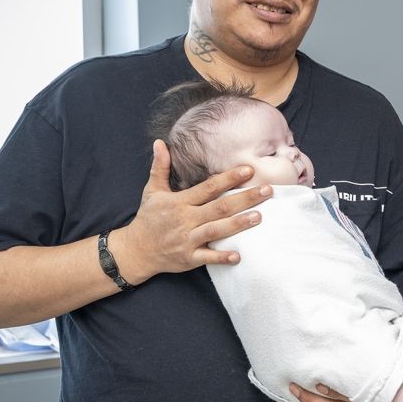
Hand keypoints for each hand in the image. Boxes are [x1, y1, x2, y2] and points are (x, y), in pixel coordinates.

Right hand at [111, 140, 271, 282]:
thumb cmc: (148, 218)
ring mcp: (187, 240)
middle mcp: (185, 220)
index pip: (208, 188)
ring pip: (216, 230)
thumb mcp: (152, 191)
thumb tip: (160, 143)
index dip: (228, 178)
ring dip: (238, 224)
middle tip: (267, 190)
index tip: (249, 170)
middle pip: (218, 207)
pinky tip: (239, 255)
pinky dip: (222, 257)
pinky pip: (207, 257)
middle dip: (244, 199)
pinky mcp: (188, 258)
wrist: (135, 251)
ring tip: (259, 216)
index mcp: (179, 202)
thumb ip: (160, 167)